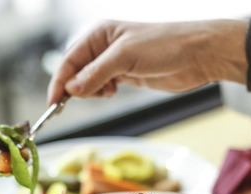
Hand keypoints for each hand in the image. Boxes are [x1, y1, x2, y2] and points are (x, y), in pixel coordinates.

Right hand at [47, 19, 248, 104]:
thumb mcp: (125, 57)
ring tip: (107, 91)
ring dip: (91, 91)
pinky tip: (112, 92)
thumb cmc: (165, 45)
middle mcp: (103, 46)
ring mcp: (114, 62)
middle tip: (80, 100)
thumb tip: (71, 90)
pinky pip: (102, 87)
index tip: (52, 103)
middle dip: (75, 87)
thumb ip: (95, 74)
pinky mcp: (125, 75)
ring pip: (88, 82)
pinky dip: (102, 93)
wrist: (198, 55)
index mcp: (99, 34)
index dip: (59, 81)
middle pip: (75, 72)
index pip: (69, 60)